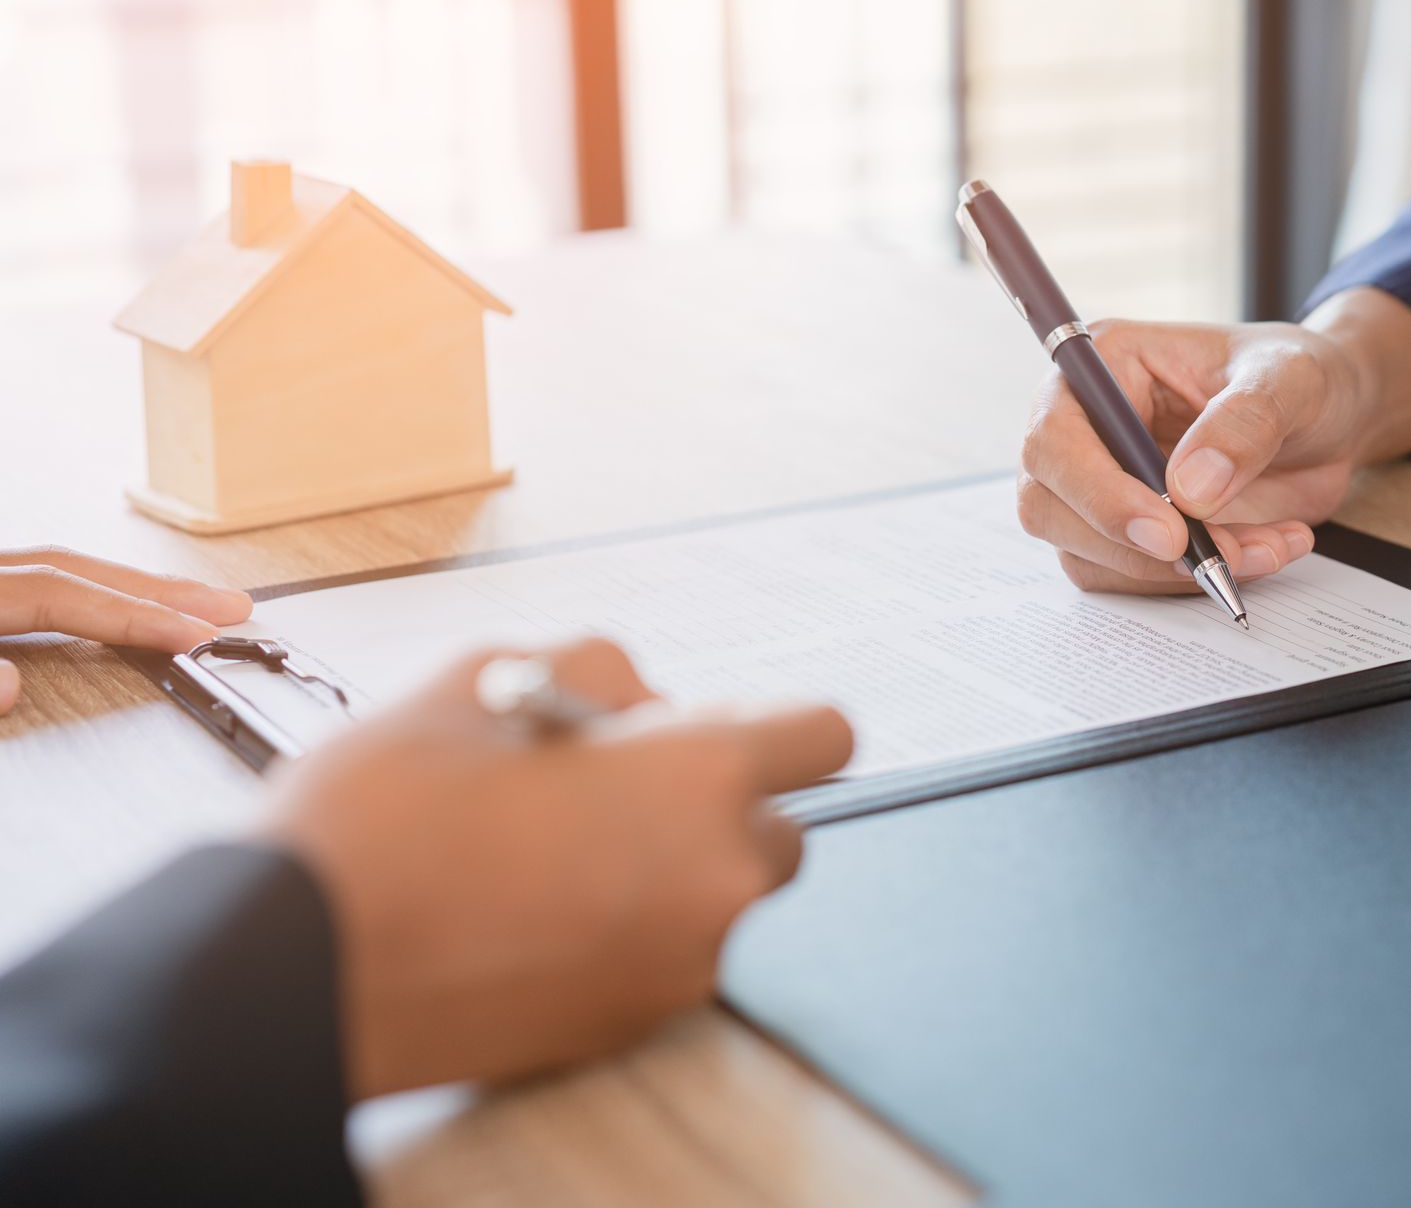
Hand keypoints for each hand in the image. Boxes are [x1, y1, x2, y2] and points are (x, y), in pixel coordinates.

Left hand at [0, 546, 252, 713]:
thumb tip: (10, 687)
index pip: (60, 594)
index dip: (135, 615)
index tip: (195, 636)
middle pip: (75, 568)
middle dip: (160, 589)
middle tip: (228, 605)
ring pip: (60, 567)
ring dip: (132, 586)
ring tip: (189, 602)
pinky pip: (40, 578)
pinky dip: (92, 590)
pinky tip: (116, 606)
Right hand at [258, 638, 853, 1098]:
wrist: (301, 968)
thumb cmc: (382, 819)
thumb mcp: (481, 680)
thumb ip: (592, 672)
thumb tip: (635, 697)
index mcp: (699, 777)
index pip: (825, 737)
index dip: (779, 728)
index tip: (731, 733)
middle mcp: (717, 876)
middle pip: (775, 829)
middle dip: (714, 807)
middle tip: (613, 792)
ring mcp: (682, 962)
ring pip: (720, 897)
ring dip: (671, 869)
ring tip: (560, 852)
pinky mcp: (635, 1022)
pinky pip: (670, 956)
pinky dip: (632, 929)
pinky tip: (540, 909)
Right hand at [1014, 287, 1410, 592]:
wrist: (1328, 419)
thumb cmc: (1298, 378)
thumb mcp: (1290, 381)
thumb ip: (1244, 424)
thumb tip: (1190, 489)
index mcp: (1106, 366)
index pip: (1054, 436)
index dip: (1096, 492)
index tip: (1167, 531)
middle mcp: (1086, 428)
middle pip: (1047, 507)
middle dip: (1129, 547)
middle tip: (1216, 557)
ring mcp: (1100, 486)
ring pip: (1087, 555)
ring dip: (1174, 572)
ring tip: (1264, 545)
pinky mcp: (1127, 534)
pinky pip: (1133, 579)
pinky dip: (1195, 582)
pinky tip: (1261, 550)